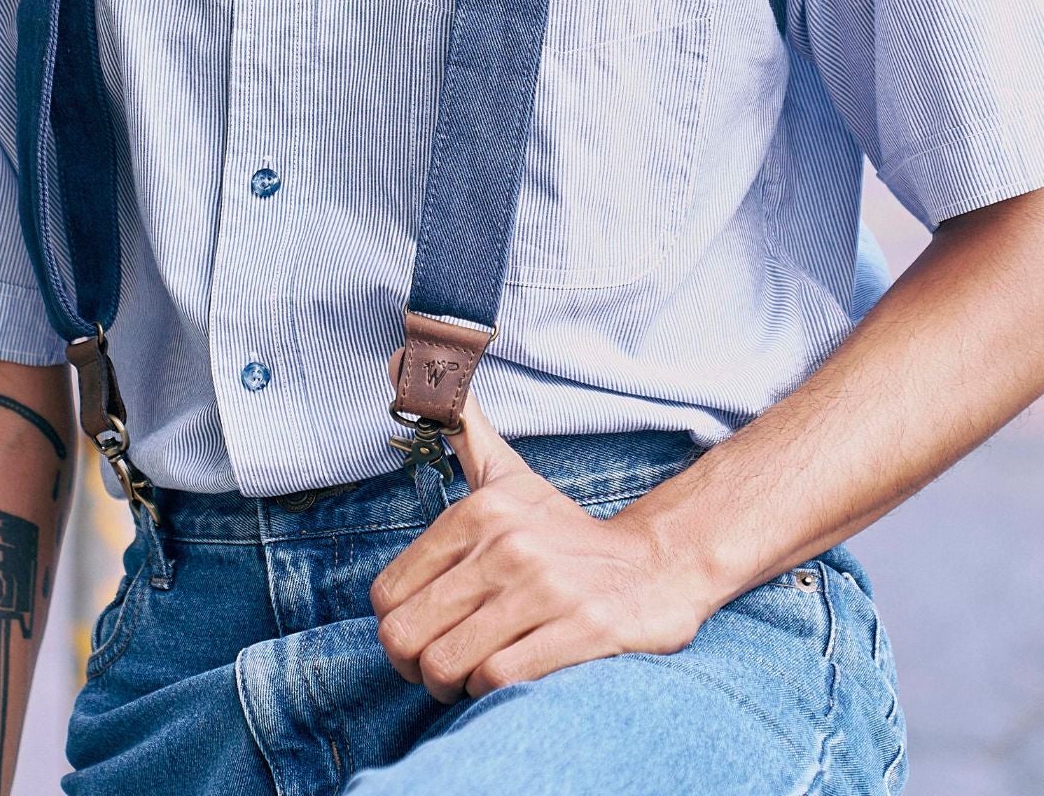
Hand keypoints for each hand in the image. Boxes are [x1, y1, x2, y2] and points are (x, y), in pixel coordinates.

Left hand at [368, 374, 709, 702]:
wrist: (656, 565)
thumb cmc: (563, 532)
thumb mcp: (505, 472)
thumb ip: (454, 422)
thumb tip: (401, 351)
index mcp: (479, 512)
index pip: (387, 595)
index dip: (397, 627)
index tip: (424, 632)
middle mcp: (507, 545)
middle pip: (408, 638)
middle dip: (417, 667)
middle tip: (443, 666)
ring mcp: (545, 589)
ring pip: (448, 665)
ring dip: (454, 686)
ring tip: (474, 675)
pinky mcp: (583, 631)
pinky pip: (500, 680)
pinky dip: (494, 693)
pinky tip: (512, 676)